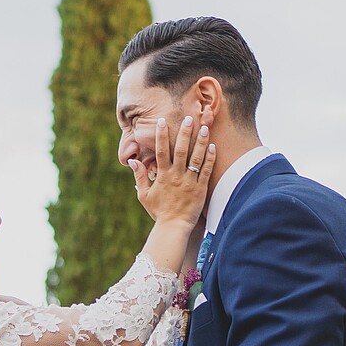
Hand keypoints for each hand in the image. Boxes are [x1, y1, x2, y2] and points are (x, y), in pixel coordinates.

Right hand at [130, 113, 216, 227]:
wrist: (173, 228)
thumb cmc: (159, 212)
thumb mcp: (144, 195)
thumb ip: (140, 177)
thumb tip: (132, 161)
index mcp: (162, 176)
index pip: (160, 151)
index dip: (160, 135)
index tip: (161, 121)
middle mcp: (176, 176)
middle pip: (180, 150)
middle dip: (184, 133)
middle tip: (188, 118)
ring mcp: (189, 182)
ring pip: (196, 158)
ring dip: (200, 141)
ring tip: (205, 127)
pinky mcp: (200, 189)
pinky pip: (206, 171)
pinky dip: (210, 158)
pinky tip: (213, 146)